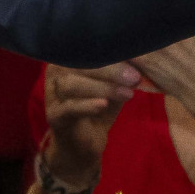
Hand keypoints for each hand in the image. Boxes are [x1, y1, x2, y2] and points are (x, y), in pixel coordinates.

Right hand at [39, 61, 138, 186]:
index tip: (134, 58)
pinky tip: (103, 105)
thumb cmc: (99, 109)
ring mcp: (51, 94)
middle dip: (108, 70)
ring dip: (101, 88)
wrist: (84, 143)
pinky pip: (68, 108)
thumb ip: (123, 72)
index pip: (86, 50)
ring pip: (71, 85)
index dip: (109, 52)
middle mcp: (54, 73)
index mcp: (68, 60)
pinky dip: (86, 105)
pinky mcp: (54, 116)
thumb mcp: (113, 86)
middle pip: (77, 65)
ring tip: (126, 94)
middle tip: (134, 77)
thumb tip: (142, 57)